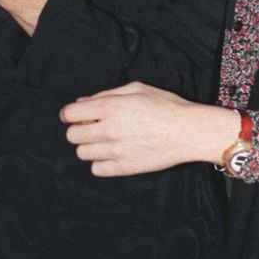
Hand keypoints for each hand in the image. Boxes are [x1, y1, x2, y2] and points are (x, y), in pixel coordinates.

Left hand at [60, 81, 239, 175]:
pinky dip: (100, 163)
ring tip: (104, 141)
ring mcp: (116, 151)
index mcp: (110, 107)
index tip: (75, 115)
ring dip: (89, 146)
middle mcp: (109, 130)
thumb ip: (106, 94)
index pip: (70, 114)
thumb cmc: (166, 105)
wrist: (188, 131)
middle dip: (79, 130)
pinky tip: (112, 154)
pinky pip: (97, 170)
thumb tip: (82, 102)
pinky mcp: (125, 168)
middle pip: (73, 136)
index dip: (69, 114)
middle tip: (92, 128)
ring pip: (82, 153)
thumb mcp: (136, 89)